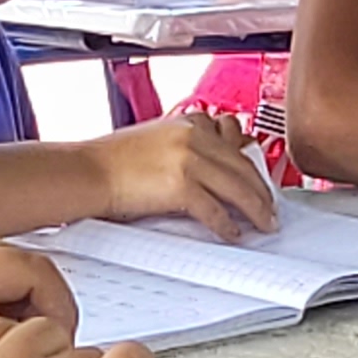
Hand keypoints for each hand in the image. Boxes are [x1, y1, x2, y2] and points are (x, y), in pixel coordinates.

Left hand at [0, 229, 76, 357]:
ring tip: (5, 345)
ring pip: (7, 262)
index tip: (59, 346)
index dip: (60, 312)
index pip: (39, 271)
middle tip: (38, 350)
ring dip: (20, 300)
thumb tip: (50, 334)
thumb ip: (14, 341)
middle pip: (26, 261)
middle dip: (42, 306)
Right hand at [87, 113, 279, 239]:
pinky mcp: (181, 185)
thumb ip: (187, 148)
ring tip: (263, 224)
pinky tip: (233, 234)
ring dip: (255, 210)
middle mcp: (193, 136)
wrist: (87, 172)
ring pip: (237, 188)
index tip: (260, 179)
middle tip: (270, 208)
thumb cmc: (112, 161)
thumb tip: (212, 172)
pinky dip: (227, 225)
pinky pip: (215, 210)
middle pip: (243, 166)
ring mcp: (189, 159)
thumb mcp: (157, 141)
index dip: (252, 164)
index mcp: (189, 122)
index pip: (235, 142)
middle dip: (261, 191)